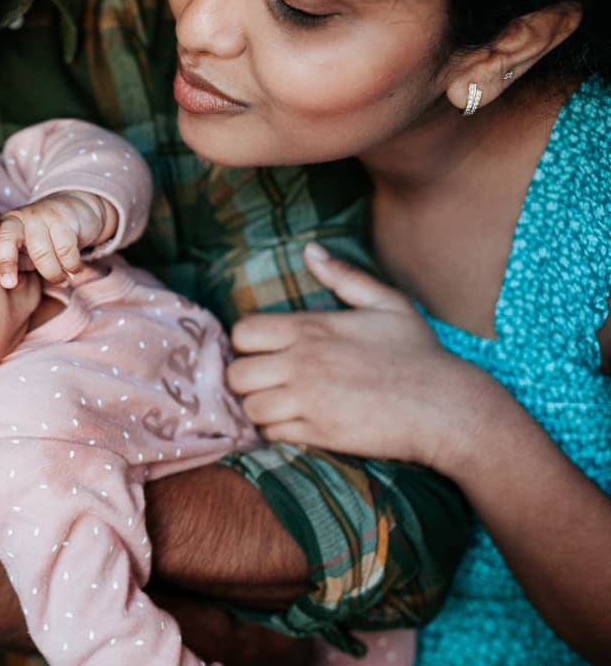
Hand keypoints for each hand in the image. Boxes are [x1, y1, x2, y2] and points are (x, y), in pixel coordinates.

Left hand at [0, 191, 116, 286]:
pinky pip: (65, 249)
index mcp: (5, 227)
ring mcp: (40, 215)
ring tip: (62, 281)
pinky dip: (71, 265)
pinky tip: (74, 269)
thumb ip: (19, 268)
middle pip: (12, 242)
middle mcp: (19, 218)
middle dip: (16, 266)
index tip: (9, 284)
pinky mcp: (63, 217)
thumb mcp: (27, 253)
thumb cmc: (44, 238)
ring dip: (54, 273)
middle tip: (28, 285)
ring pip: (42, 252)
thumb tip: (14, 285)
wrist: (74, 209)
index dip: (2, 264)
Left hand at [225, 243, 494, 469]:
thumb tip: (310, 250)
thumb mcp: (388, 304)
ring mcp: (308, 401)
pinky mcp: (318, 433)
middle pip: (237, 374)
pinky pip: (272, 435)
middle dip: (247, 379)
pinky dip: (278, 431)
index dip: (247, 343)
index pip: (243, 332)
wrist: (448, 408)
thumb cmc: (419, 354)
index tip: (264, 351)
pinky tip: (297, 423)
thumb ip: (344, 276)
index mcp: (312, 329)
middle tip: (266, 381)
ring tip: (280, 404)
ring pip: (250, 408)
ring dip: (260, 408)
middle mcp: (303, 363)